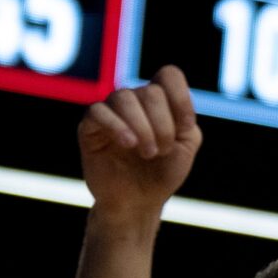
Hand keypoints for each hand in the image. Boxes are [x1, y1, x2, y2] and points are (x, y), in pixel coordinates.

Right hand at [76, 66, 201, 221]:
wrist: (138, 201)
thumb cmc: (163, 171)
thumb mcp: (187, 144)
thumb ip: (185, 120)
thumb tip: (169, 104)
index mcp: (160, 100)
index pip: (168, 75)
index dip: (180, 98)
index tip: (186, 128)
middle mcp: (134, 100)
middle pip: (150, 92)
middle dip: (163, 124)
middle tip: (161, 151)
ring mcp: (111, 112)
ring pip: (124, 97)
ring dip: (142, 127)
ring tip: (148, 152)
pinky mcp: (90, 128)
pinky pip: (98, 112)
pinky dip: (116, 125)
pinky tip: (128, 143)